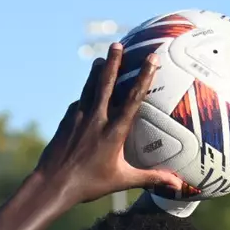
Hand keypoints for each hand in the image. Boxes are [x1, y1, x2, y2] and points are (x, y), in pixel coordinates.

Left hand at [33, 44, 185, 205]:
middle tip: (118, 44)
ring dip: (96, 71)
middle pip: (106, 83)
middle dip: (113, 62)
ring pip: (89, 87)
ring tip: (101, 58)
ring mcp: (78, 117)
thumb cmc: (89, 185)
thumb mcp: (122, 181)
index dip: (144, 77)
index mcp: (113, 131)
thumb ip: (151, 178)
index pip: (132, 98)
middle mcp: (96, 119)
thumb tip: (177, 184)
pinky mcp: (66, 120)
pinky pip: (79, 102)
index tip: (151, 58)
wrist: (52, 184)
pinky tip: (87, 92)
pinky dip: (85, 94)